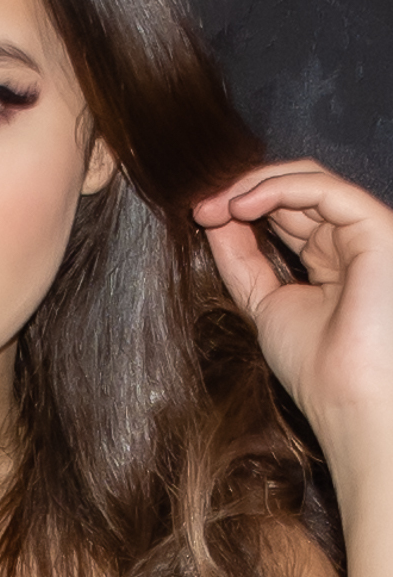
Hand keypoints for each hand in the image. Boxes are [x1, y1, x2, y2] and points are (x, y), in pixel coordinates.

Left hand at [193, 160, 392, 449]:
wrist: (346, 397)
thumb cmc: (316, 366)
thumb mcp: (263, 301)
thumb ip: (241, 258)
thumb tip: (213, 217)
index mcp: (331, 260)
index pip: (285, 212)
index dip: (241, 206)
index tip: (200, 217)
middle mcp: (351, 241)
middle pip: (293, 189)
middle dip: (240, 192)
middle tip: (202, 208)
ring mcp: (365, 232)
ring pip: (307, 179)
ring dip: (253, 185)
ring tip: (218, 206)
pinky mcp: (376, 227)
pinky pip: (323, 188)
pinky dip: (277, 188)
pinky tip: (242, 206)